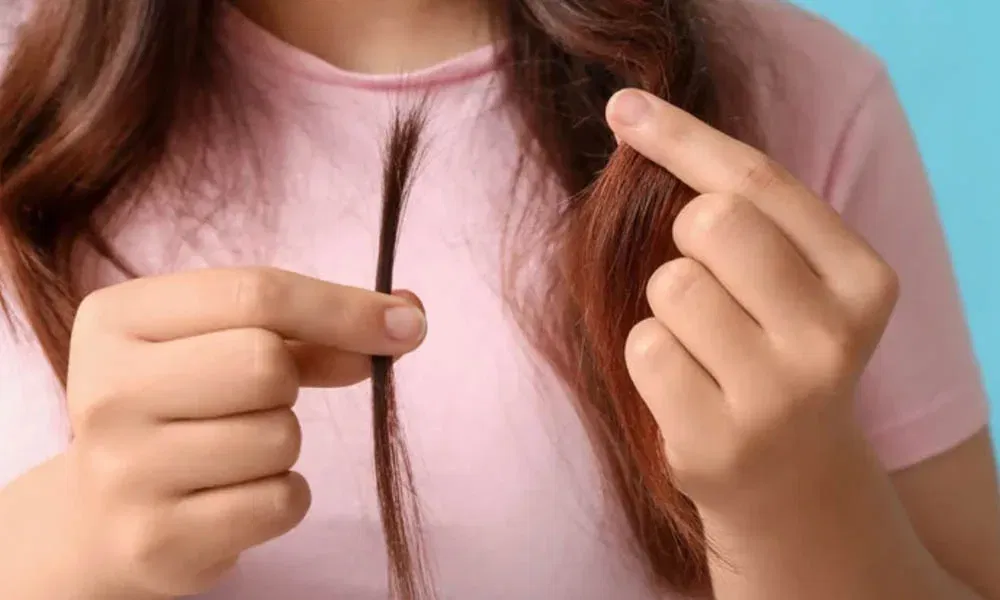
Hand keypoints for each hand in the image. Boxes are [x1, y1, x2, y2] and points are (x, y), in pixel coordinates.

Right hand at [56, 267, 424, 597]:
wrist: (99, 515)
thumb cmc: (179, 408)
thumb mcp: (219, 346)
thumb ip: (309, 329)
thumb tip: (404, 321)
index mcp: (118, 320)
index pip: (255, 292)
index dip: (344, 307)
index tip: (405, 323)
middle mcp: (107, 392)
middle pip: (266, 363)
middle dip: (291, 382)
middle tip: (263, 398)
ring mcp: (125, 471)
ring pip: (280, 437)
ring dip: (284, 444)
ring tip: (235, 451)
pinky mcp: (158, 540)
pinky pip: (281, 502)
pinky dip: (283, 496)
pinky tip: (237, 494)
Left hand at [607, 89, 898, 514]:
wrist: (792, 483)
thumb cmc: (777, 356)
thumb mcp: (797, 284)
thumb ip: (748, 212)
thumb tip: (631, 120)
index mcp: (863, 281)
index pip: (760, 182)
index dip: (682, 137)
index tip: (625, 110)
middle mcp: (832, 337)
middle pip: (712, 222)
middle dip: (688, 239)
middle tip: (709, 285)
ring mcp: (776, 396)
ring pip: (671, 285)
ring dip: (668, 307)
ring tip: (704, 348)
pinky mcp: (716, 441)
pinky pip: (643, 346)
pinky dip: (649, 354)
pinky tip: (685, 388)